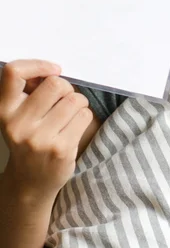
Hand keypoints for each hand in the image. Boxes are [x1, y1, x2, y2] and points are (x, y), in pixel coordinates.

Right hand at [0, 59, 92, 201]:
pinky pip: (84, 115)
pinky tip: (74, 127)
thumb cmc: (29, 138)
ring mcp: (39, 139)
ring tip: (70, 115)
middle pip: (56, 84)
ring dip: (78, 103)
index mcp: (4, 110)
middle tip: (64, 100)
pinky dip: (84, 116)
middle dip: (67, 88)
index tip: (53, 70)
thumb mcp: (18, 115)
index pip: (13, 72)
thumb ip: (30, 91)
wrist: (30, 182)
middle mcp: (18, 125)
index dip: (38, 65)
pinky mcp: (60, 149)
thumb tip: (54, 69)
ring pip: (74, 99)